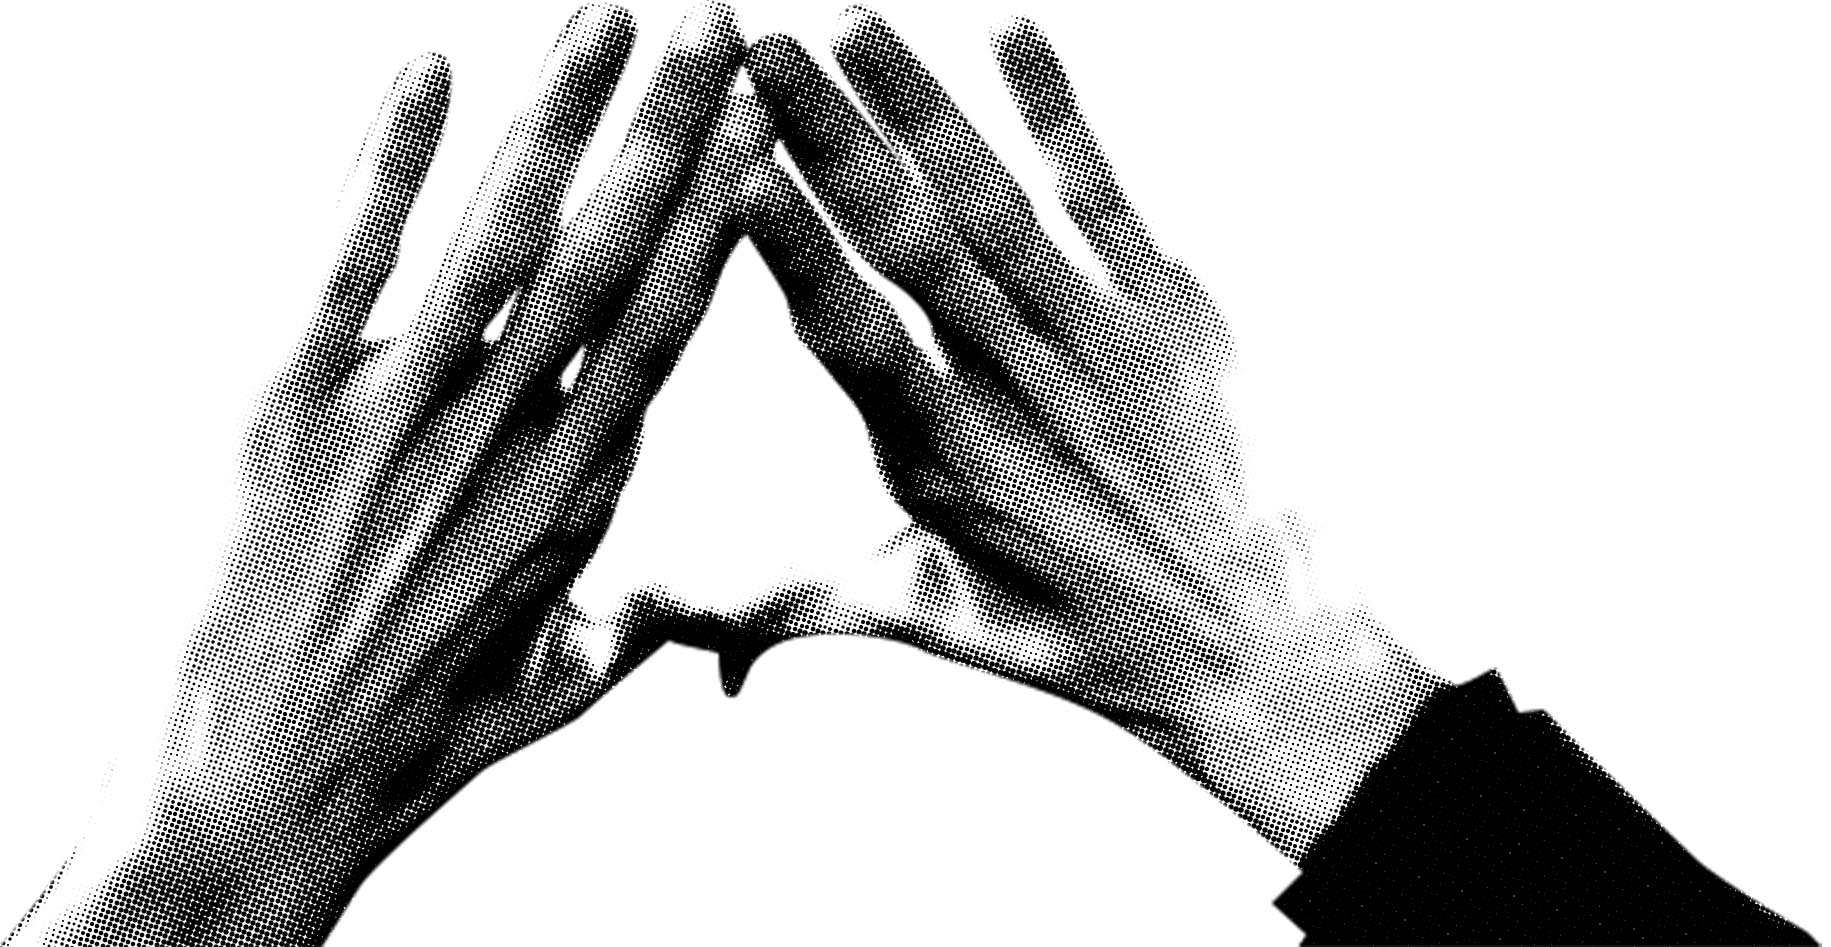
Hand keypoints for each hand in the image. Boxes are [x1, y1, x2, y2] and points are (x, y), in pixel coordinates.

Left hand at [8, 7, 765, 944]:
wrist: (256, 791)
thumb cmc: (408, 742)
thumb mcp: (546, 694)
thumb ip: (619, 629)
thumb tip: (668, 612)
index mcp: (578, 493)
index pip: (666, 324)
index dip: (716, 217)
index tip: (752, 133)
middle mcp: (509, 439)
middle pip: (609, 256)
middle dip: (665, 128)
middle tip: (709, 24)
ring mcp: (400, 416)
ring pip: (501, 237)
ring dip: (556, 115)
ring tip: (604, 14)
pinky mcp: (287, 403)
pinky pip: (348, 259)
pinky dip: (383, 157)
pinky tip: (420, 66)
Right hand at [737, 9, 1441, 859]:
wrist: (1257, 645)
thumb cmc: (1080, 637)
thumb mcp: (927, 619)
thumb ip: (794, 604)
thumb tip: (680, 645)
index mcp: (939, 458)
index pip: (850, 335)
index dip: (795, 252)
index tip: (738, 173)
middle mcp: (1013, 385)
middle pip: (908, 243)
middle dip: (830, 140)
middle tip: (760, 50)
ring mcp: (1096, 338)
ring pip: (992, 203)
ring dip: (920, 106)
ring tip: (851, 20)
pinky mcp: (1170, 311)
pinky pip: (1105, 196)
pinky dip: (1058, 113)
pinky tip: (1012, 28)